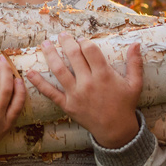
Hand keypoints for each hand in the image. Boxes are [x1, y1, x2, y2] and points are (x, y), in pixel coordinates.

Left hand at [25, 32, 142, 148]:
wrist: (116, 130)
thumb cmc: (125, 104)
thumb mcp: (135, 84)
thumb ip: (135, 63)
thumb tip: (136, 43)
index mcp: (105, 76)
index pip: (90, 51)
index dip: (84, 42)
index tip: (81, 39)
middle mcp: (88, 83)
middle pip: (74, 56)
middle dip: (66, 42)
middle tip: (61, 35)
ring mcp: (76, 94)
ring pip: (59, 70)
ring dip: (50, 55)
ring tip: (45, 44)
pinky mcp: (67, 105)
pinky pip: (50, 92)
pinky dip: (38, 82)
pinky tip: (29, 72)